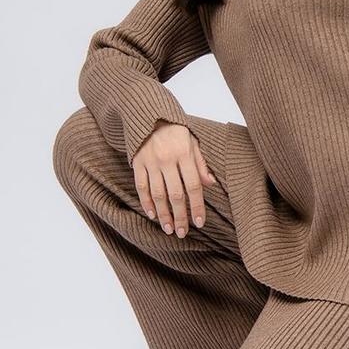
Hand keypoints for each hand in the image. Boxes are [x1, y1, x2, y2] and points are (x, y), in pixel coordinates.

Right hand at [132, 120, 217, 237]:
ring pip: (158, 194)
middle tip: (182, 232)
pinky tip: (152, 214)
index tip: (199, 222)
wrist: (149, 116)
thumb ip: (201, 164)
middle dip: (180, 216)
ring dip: (163, 214)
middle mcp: (167, 159)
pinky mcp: (137, 163)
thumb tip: (211, 184)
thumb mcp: (193, 143)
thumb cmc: (176, 131)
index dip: (197, 206)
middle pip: (176, 194)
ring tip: (169, 228)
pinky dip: (146, 202)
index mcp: (185, 154)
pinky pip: (141, 186)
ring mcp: (151, 162)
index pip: (193, 186)